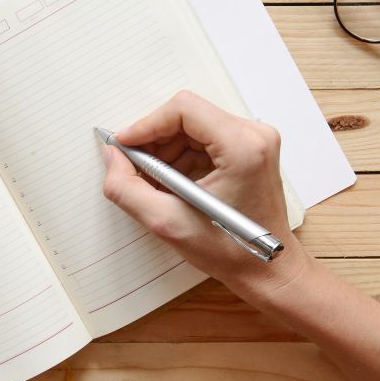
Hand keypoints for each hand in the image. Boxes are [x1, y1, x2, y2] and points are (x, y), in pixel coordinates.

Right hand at [101, 91, 309, 293]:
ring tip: (154, 183)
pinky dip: (180, 157)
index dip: (146, 125)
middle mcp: (254, 136)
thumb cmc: (230, 251)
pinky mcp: (249, 150)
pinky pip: (203, 140)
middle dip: (154, 140)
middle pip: (186, 116)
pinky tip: (171, 184)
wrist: (267, 271)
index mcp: (241, 147)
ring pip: (192, 127)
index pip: (183, 110)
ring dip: (165, 151)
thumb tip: (112, 156)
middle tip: (135, 167)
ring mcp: (254, 141)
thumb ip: (126, 188)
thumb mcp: (166, 223)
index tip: (125, 145)